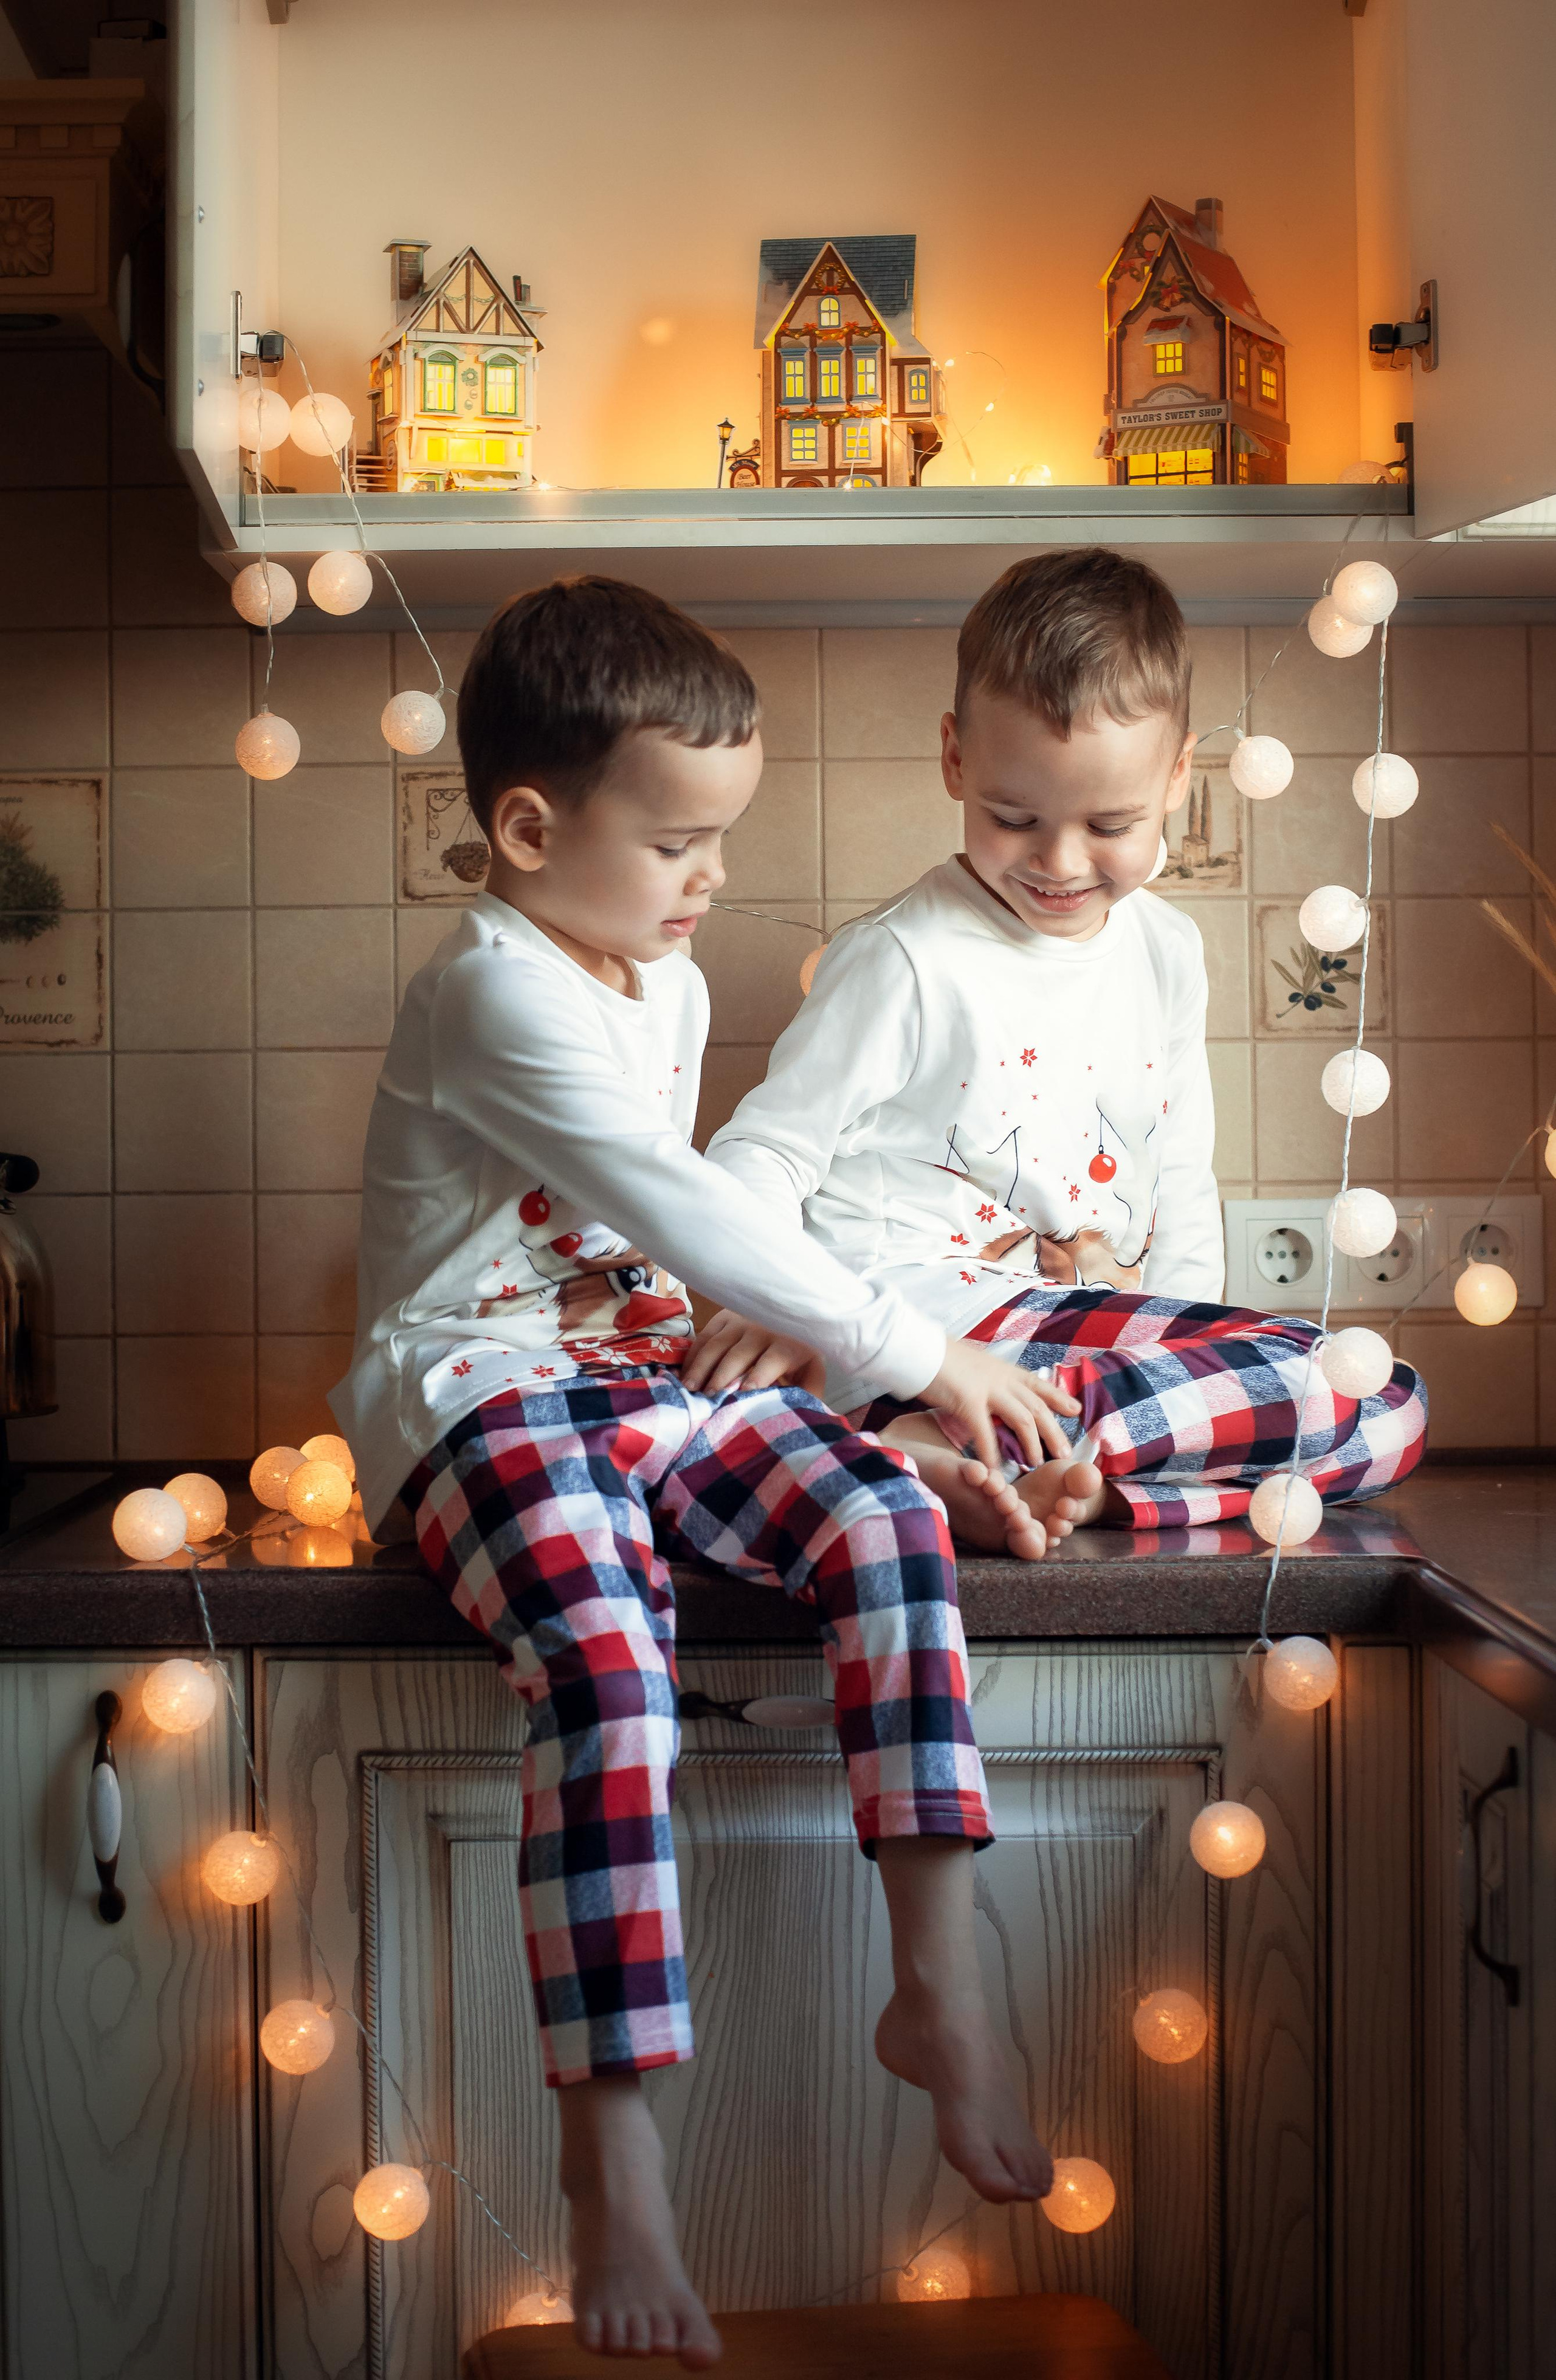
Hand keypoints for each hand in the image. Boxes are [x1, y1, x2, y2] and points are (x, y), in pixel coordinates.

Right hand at [681, 1309, 826, 1396]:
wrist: (788, 1320)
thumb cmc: (797, 1358)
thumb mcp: (810, 1373)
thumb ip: (809, 1393)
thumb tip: (800, 1412)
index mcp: (787, 1345)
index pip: (773, 1359)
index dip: (760, 1375)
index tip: (745, 1393)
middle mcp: (762, 1329)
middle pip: (738, 1354)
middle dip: (722, 1377)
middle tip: (709, 1399)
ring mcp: (740, 1321)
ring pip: (716, 1345)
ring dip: (701, 1368)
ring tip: (690, 1390)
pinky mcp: (723, 1318)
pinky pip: (703, 1337)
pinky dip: (692, 1357)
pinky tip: (685, 1377)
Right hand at [920, 1339, 1080, 1471]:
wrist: (918, 1347)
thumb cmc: (938, 1358)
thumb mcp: (973, 1365)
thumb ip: (987, 1379)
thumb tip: (993, 1390)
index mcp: (1002, 1369)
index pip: (1037, 1384)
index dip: (1058, 1397)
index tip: (1075, 1410)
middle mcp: (1001, 1378)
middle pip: (1037, 1406)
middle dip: (1053, 1430)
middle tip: (1065, 1453)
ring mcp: (987, 1389)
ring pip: (1021, 1419)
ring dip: (1032, 1444)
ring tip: (1036, 1464)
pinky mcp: (968, 1401)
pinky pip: (985, 1433)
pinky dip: (991, 1453)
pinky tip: (995, 1469)